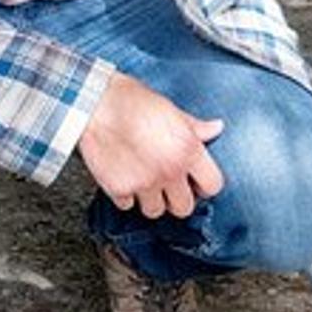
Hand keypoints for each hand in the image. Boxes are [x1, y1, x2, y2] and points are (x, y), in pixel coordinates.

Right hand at [78, 72, 224, 219]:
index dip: (205, 186)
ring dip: (151, 201)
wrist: (94, 103)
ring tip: (145, 182)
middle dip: (177, 199)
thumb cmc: (132, 100)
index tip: (197, 183)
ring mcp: (144, 182)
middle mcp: (169, 170)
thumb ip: (195, 126)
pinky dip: (126, 196)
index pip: (213, 186)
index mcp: (188, 149)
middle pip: (184, 208)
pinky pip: (127, 205)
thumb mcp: (171, 109)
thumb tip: (216, 128)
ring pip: (155, 211)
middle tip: (169, 187)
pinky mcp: (119, 188)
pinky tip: (124, 177)